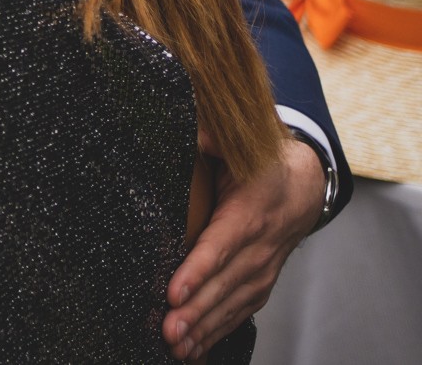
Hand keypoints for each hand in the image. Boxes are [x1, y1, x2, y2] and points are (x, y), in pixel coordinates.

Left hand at [163, 135, 324, 358]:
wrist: (303, 181)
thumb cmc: (259, 160)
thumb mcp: (237, 142)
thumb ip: (209, 136)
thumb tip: (188, 129)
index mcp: (251, 209)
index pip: (222, 244)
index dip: (199, 269)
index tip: (174, 291)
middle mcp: (261, 244)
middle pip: (226, 283)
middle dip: (196, 310)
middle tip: (168, 330)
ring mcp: (264, 267)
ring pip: (234, 303)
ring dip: (204, 328)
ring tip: (175, 346)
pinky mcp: (261, 282)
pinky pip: (240, 311)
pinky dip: (218, 331)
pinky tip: (193, 350)